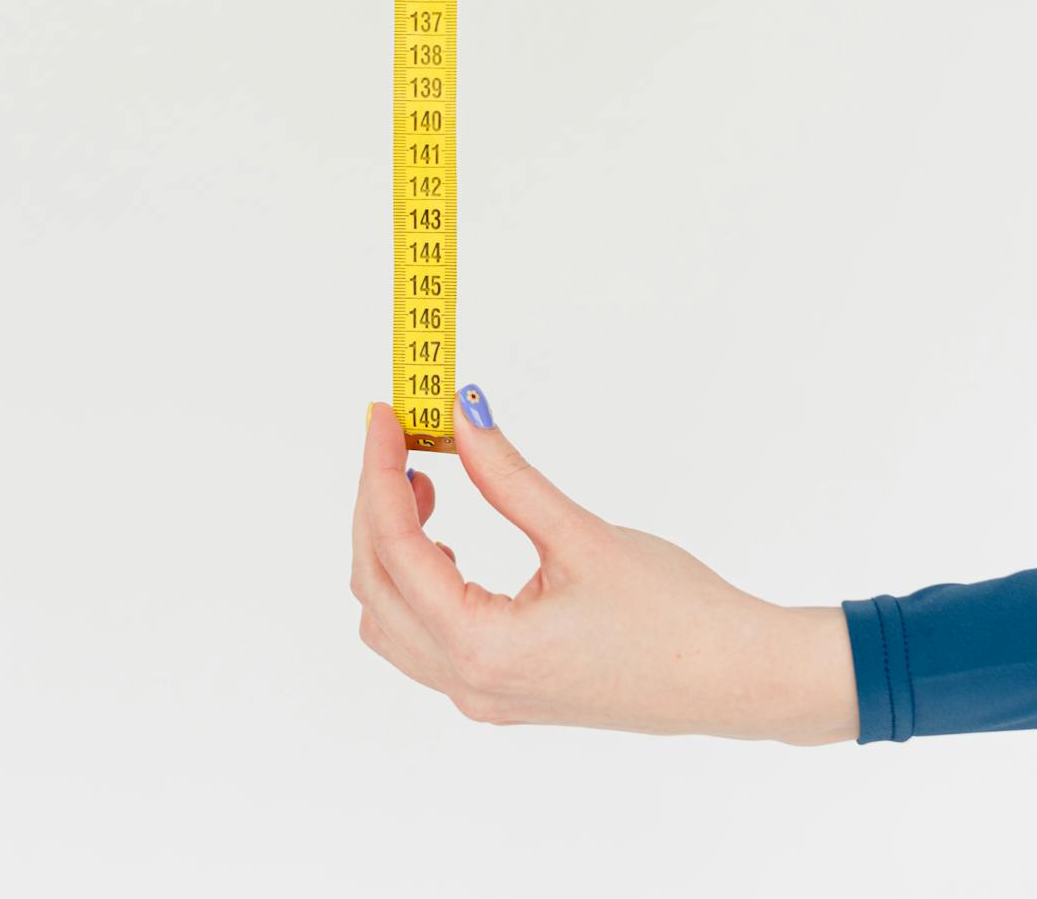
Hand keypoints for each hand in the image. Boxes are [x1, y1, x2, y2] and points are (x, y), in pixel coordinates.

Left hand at [353, 390, 857, 742]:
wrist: (735, 679)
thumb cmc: (675, 616)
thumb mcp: (581, 534)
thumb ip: (507, 475)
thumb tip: (461, 416)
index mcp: (484, 649)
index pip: (395, 551)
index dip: (378, 474)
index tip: (382, 417)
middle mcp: (471, 684)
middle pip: (377, 587)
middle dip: (376, 505)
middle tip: (397, 437)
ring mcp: (485, 695)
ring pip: (392, 620)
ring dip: (392, 547)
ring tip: (424, 482)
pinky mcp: (505, 690)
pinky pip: (425, 638)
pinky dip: (417, 580)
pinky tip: (449, 537)